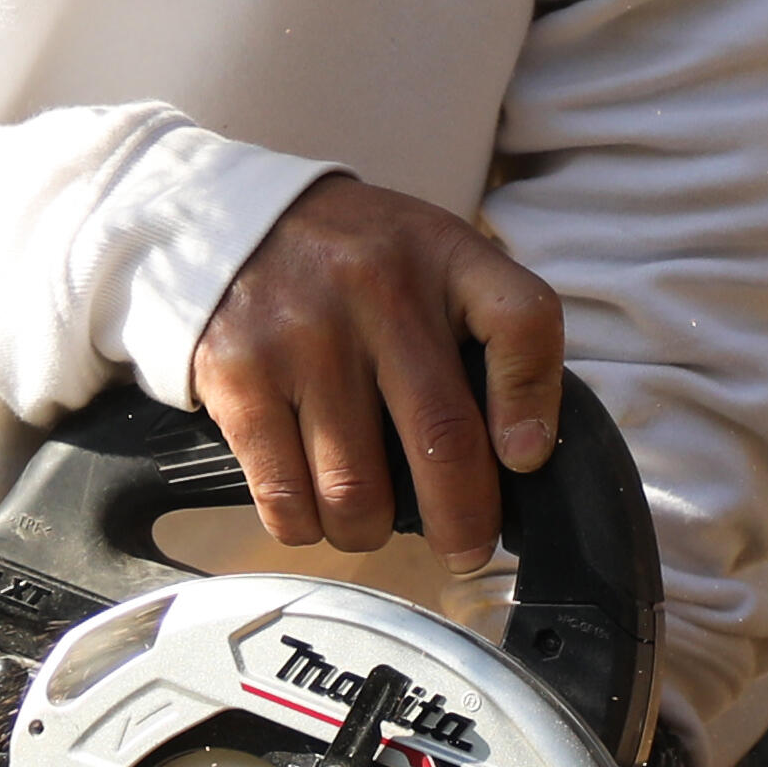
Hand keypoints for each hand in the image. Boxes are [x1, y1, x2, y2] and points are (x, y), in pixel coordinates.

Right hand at [184, 176, 564, 565]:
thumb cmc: (360, 263)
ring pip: (356, 489)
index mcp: (444, 257)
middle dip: (462, 520)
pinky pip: (283, 496)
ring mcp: (302, 335)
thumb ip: (488, 337)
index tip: (525, 460)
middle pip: (442, 437)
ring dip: (370, 530)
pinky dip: (306, 526)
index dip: (532, 405)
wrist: (235, 217)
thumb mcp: (436, 261)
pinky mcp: (238, 376)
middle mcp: (377, 290)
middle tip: (464, 549)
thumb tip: (518, 459)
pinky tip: (314, 509)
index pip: (521, 321)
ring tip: (369, 520)